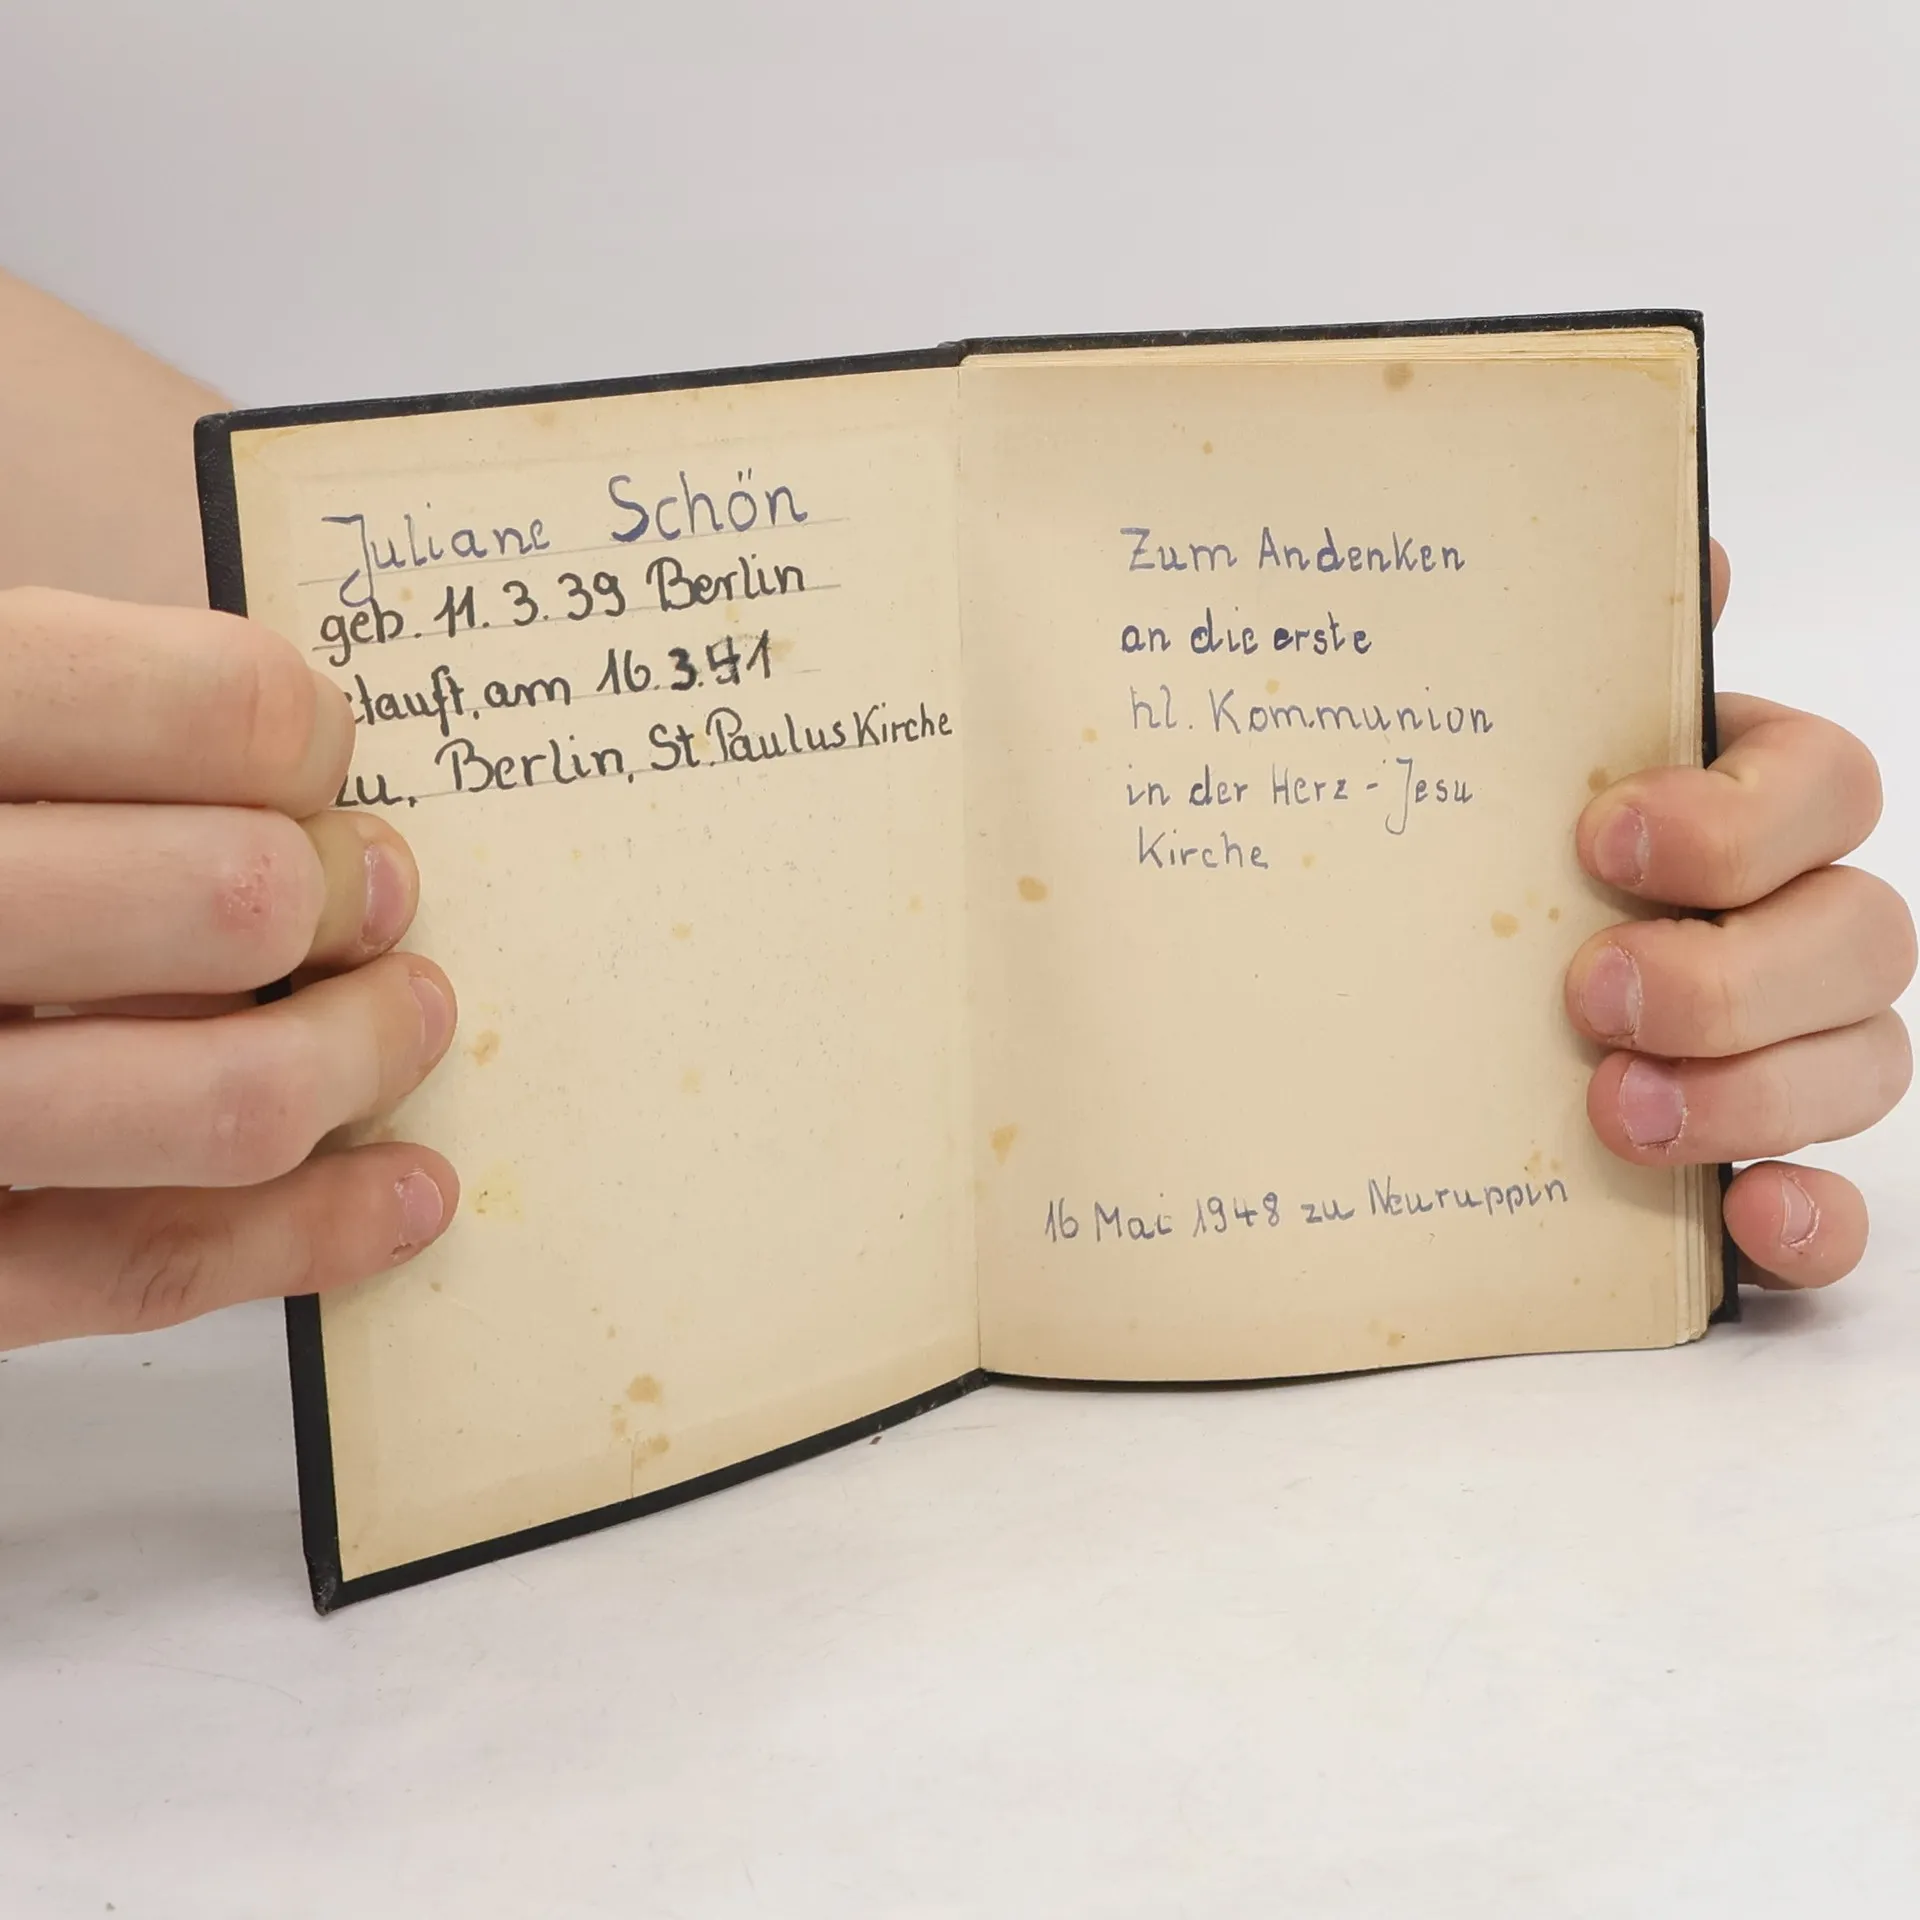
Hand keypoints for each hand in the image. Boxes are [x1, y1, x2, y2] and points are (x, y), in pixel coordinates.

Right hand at [0, 588, 458, 1348]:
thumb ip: (56, 709)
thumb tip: (295, 755)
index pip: (214, 707)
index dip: (306, 736)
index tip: (316, 760)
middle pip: (235, 901)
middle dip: (351, 895)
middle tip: (374, 895)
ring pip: (225, 1099)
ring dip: (360, 1057)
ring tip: (407, 1019)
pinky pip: (138, 1266)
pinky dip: (308, 1237)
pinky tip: (399, 1199)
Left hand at [1565, 542, 1912, 1287]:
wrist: (1434, 981)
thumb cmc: (1501, 856)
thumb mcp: (1518, 757)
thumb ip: (1599, 663)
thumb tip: (1685, 550)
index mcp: (1746, 807)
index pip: (1829, 787)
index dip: (1736, 819)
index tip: (1601, 840)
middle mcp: (1796, 922)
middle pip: (1864, 937)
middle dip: (1734, 974)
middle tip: (1593, 994)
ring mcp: (1797, 1049)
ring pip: (1865, 1066)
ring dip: (1750, 1095)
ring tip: (1613, 1110)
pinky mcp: (1768, 1161)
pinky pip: (1840, 1204)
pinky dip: (1807, 1220)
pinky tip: (1745, 1217)